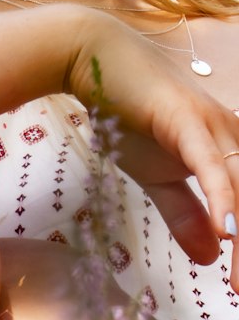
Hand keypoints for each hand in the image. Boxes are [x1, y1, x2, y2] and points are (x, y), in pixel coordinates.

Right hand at [67, 12, 238, 285]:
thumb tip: (209, 258)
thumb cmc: (128, 113)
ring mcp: (215, 128)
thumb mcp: (157, 176)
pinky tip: (227, 232)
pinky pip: (212, 168)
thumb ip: (185, 215)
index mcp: (233, 150)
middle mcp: (235, 137)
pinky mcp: (188, 121)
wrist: (94, 61)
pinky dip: (223, 200)